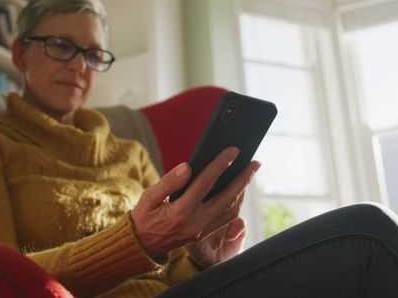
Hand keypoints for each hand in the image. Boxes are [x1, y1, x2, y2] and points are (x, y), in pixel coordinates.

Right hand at [131, 146, 259, 259]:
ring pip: (231, 210)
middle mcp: (195, 223)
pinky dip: (236, 202)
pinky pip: (226, 218)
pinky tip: (238, 190)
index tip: (233, 151)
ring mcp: (202, 230)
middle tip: (255, 162)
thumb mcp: (148, 198)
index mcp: (180, 212)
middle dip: (243, 178)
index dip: (221, 165)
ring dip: (243, 191)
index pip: (205, 183)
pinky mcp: (204, 234)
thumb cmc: (144, 217)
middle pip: (227, 198)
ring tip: (250, 173)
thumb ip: (169, 182)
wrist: (142, 246)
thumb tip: (188, 167)